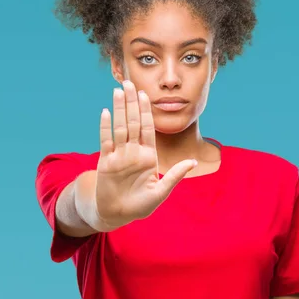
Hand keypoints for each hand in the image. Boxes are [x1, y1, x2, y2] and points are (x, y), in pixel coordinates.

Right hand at [94, 80, 196, 228]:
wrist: (118, 215)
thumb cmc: (140, 206)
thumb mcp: (161, 192)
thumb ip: (174, 175)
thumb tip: (192, 161)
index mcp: (148, 156)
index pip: (147, 128)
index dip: (146, 111)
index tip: (145, 94)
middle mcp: (133, 152)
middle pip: (132, 122)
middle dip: (131, 103)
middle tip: (129, 83)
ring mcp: (119, 155)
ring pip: (119, 127)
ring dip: (118, 109)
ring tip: (117, 91)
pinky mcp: (106, 162)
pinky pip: (106, 140)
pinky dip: (105, 126)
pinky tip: (105, 112)